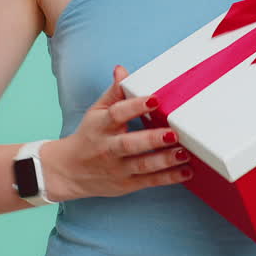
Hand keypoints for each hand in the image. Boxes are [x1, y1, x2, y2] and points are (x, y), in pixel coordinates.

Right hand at [43, 65, 192, 200]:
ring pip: (142, 165)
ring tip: (184, 153)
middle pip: (129, 144)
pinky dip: (169, 178)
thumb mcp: (95, 112)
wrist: (69, 171)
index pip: (116, 114)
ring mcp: (118, 169)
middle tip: (174, 133)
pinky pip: (149, 181)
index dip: (134, 106)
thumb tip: (122, 70)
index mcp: (100, 126)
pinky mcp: (126, 184)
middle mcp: (108, 148)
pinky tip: (186, 171)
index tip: (154, 100)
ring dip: (165, 160)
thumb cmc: (89, 137)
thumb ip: (114, 93)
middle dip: (152, 140)